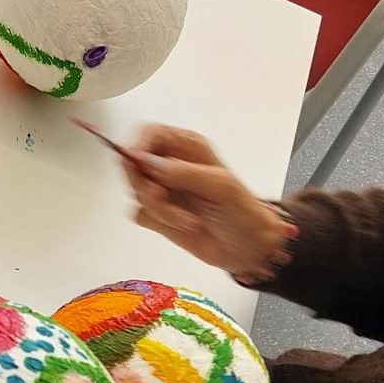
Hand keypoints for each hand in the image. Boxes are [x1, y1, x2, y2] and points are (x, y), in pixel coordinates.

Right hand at [123, 125, 297, 281]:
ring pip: (136, 192)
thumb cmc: (244, 213)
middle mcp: (172, 165)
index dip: (139, 146)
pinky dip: (159, 222)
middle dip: (145, 185)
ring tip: (186, 218)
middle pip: (134, 163)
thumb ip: (182, 172)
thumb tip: (148, 161)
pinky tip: (183, 224)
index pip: (150, 134)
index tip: (138, 163)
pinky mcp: (159, 213)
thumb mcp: (219, 186)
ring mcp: (164, 190)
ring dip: (159, 209)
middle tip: (162, 197)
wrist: (248, 248)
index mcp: (188, 147)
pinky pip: (141, 214)